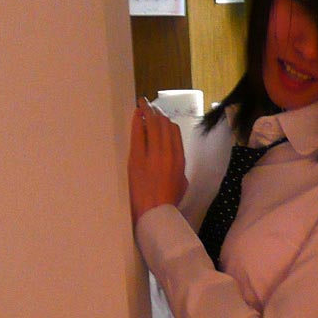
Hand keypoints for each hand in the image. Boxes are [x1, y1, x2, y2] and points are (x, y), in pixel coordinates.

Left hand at [128, 98, 188, 227]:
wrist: (154, 213)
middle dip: (157, 113)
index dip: (167, 122)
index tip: (161, 117)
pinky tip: (136, 113)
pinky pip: (138, 133)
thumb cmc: (168, 203)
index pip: (175, 133)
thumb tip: (174, 158)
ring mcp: (152, 154)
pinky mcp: (137, 158)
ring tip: (143, 103)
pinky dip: (137, 121)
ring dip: (147, 111)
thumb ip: (179, 168)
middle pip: (164, 125)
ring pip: (152, 125)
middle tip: (151, 105)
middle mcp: (168, 153)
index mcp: (180, 160)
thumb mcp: (182, 184)